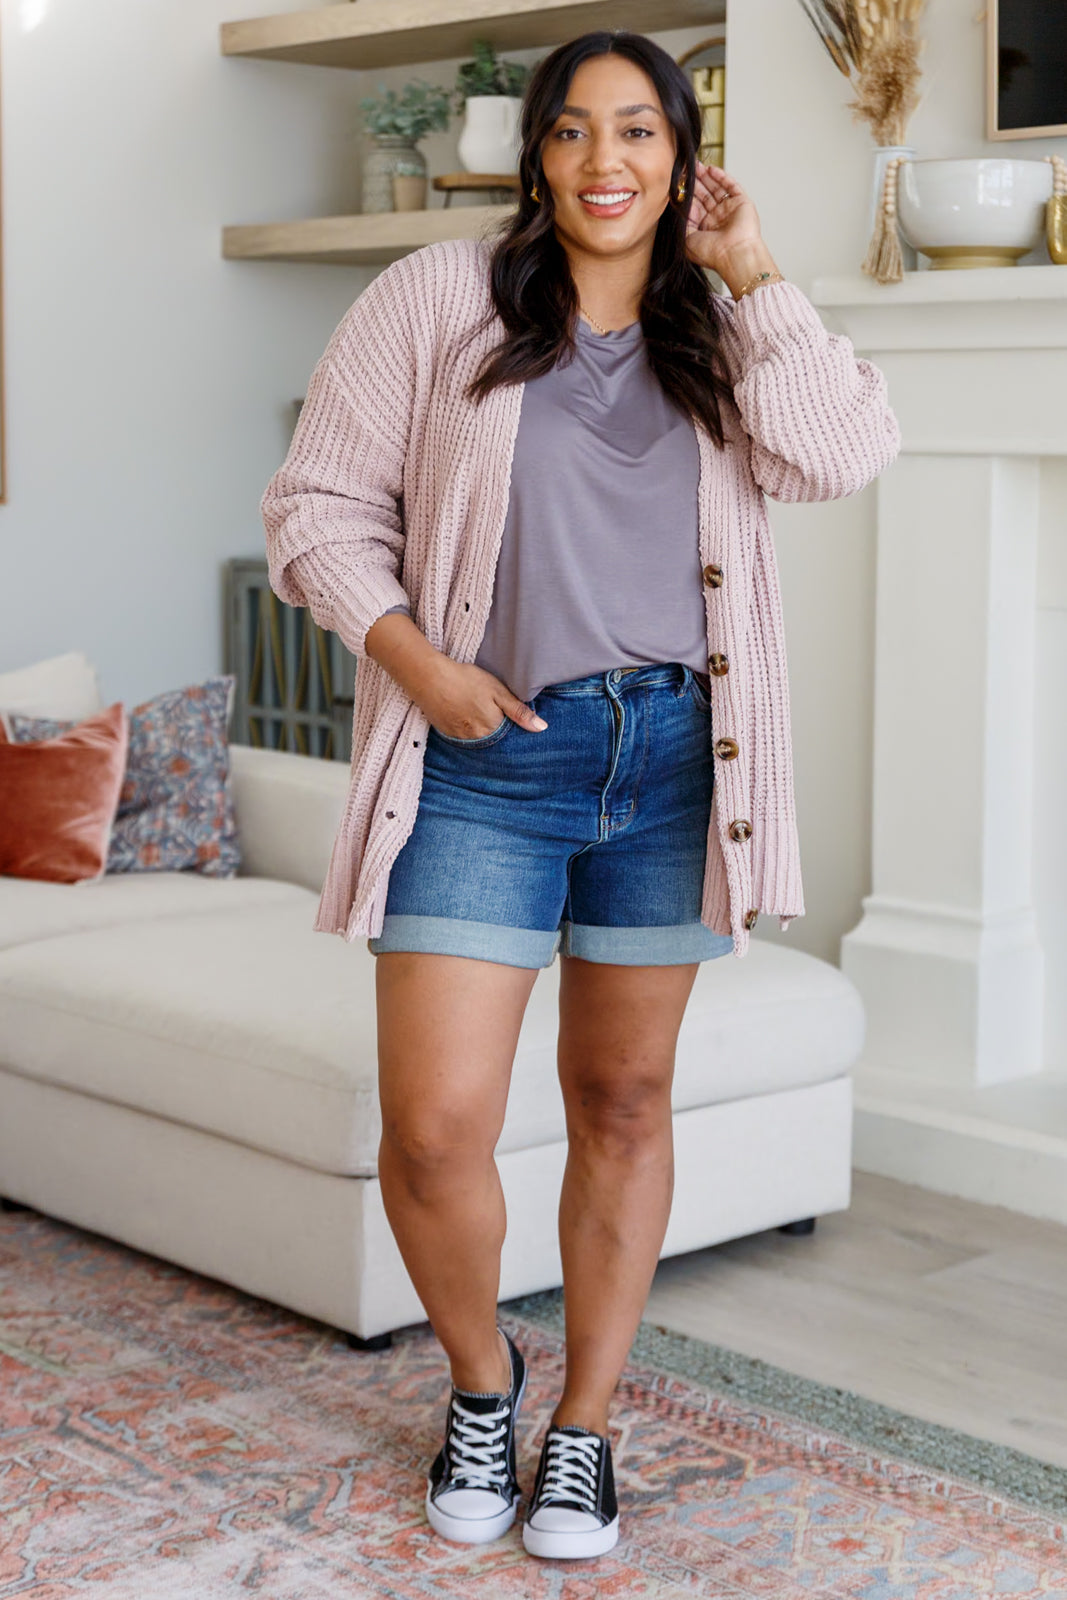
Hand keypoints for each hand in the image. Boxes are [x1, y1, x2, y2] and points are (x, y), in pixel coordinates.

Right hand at [418, 658, 546, 739]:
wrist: (429, 678)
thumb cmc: (466, 680)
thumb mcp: (498, 691)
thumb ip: (519, 711)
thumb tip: (541, 728)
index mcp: (493, 729)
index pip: (510, 736)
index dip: (511, 725)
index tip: (509, 716)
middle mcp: (477, 739)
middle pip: (494, 739)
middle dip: (497, 728)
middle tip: (488, 708)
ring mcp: (460, 738)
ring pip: (478, 738)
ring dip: (481, 729)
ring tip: (475, 709)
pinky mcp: (446, 733)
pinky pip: (463, 736)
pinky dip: (466, 728)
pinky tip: (463, 713)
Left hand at [683, 161, 765, 277]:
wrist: (734, 255)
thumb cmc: (712, 254)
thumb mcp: (687, 239)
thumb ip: (682, 221)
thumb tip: (679, 204)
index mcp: (705, 228)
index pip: (694, 206)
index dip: (686, 194)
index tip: (677, 182)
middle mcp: (717, 219)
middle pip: (704, 195)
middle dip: (695, 182)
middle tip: (686, 169)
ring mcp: (729, 210)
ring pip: (716, 188)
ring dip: (706, 177)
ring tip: (696, 165)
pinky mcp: (741, 203)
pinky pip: (731, 186)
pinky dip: (722, 177)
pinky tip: (711, 170)